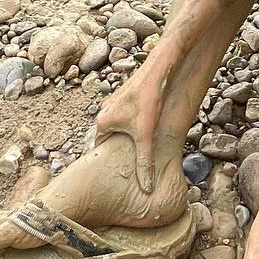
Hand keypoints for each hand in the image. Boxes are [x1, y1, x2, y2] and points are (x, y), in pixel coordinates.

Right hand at [93, 64, 167, 192]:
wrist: (159, 70)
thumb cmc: (149, 99)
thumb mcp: (146, 135)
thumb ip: (144, 162)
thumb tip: (146, 188)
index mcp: (102, 122)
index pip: (99, 149)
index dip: (106, 161)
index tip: (114, 172)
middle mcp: (104, 111)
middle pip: (107, 138)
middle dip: (116, 149)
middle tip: (127, 162)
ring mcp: (114, 102)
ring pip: (117, 126)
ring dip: (125, 136)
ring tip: (137, 147)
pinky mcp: (126, 96)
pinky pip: (125, 116)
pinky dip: (131, 125)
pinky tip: (145, 129)